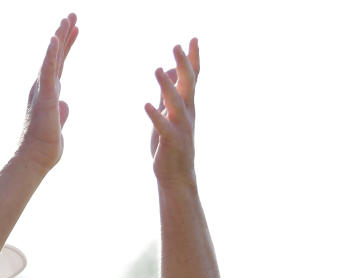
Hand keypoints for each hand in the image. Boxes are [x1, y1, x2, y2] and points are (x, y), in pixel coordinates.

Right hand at [19, 13, 77, 171]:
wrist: (36, 157)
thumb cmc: (46, 145)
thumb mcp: (58, 124)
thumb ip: (61, 112)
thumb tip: (65, 105)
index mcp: (48, 92)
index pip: (59, 63)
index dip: (66, 46)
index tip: (75, 30)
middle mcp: (43, 87)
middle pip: (56, 55)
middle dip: (65, 34)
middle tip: (72, 15)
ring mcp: (43, 90)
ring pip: (53, 58)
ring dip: (60, 37)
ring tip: (68, 20)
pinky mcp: (45, 96)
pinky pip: (48, 70)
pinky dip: (50, 54)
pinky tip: (54, 39)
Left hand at [146, 39, 199, 185]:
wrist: (177, 176)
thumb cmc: (171, 144)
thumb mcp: (170, 113)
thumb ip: (170, 91)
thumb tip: (171, 69)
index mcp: (186, 106)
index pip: (193, 78)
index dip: (193, 59)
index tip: (193, 39)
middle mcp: (187, 114)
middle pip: (188, 86)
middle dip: (184, 66)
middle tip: (177, 46)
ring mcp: (181, 128)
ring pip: (175, 104)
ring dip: (167, 86)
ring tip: (157, 70)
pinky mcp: (170, 142)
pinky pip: (162, 126)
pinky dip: (155, 115)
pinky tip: (146, 104)